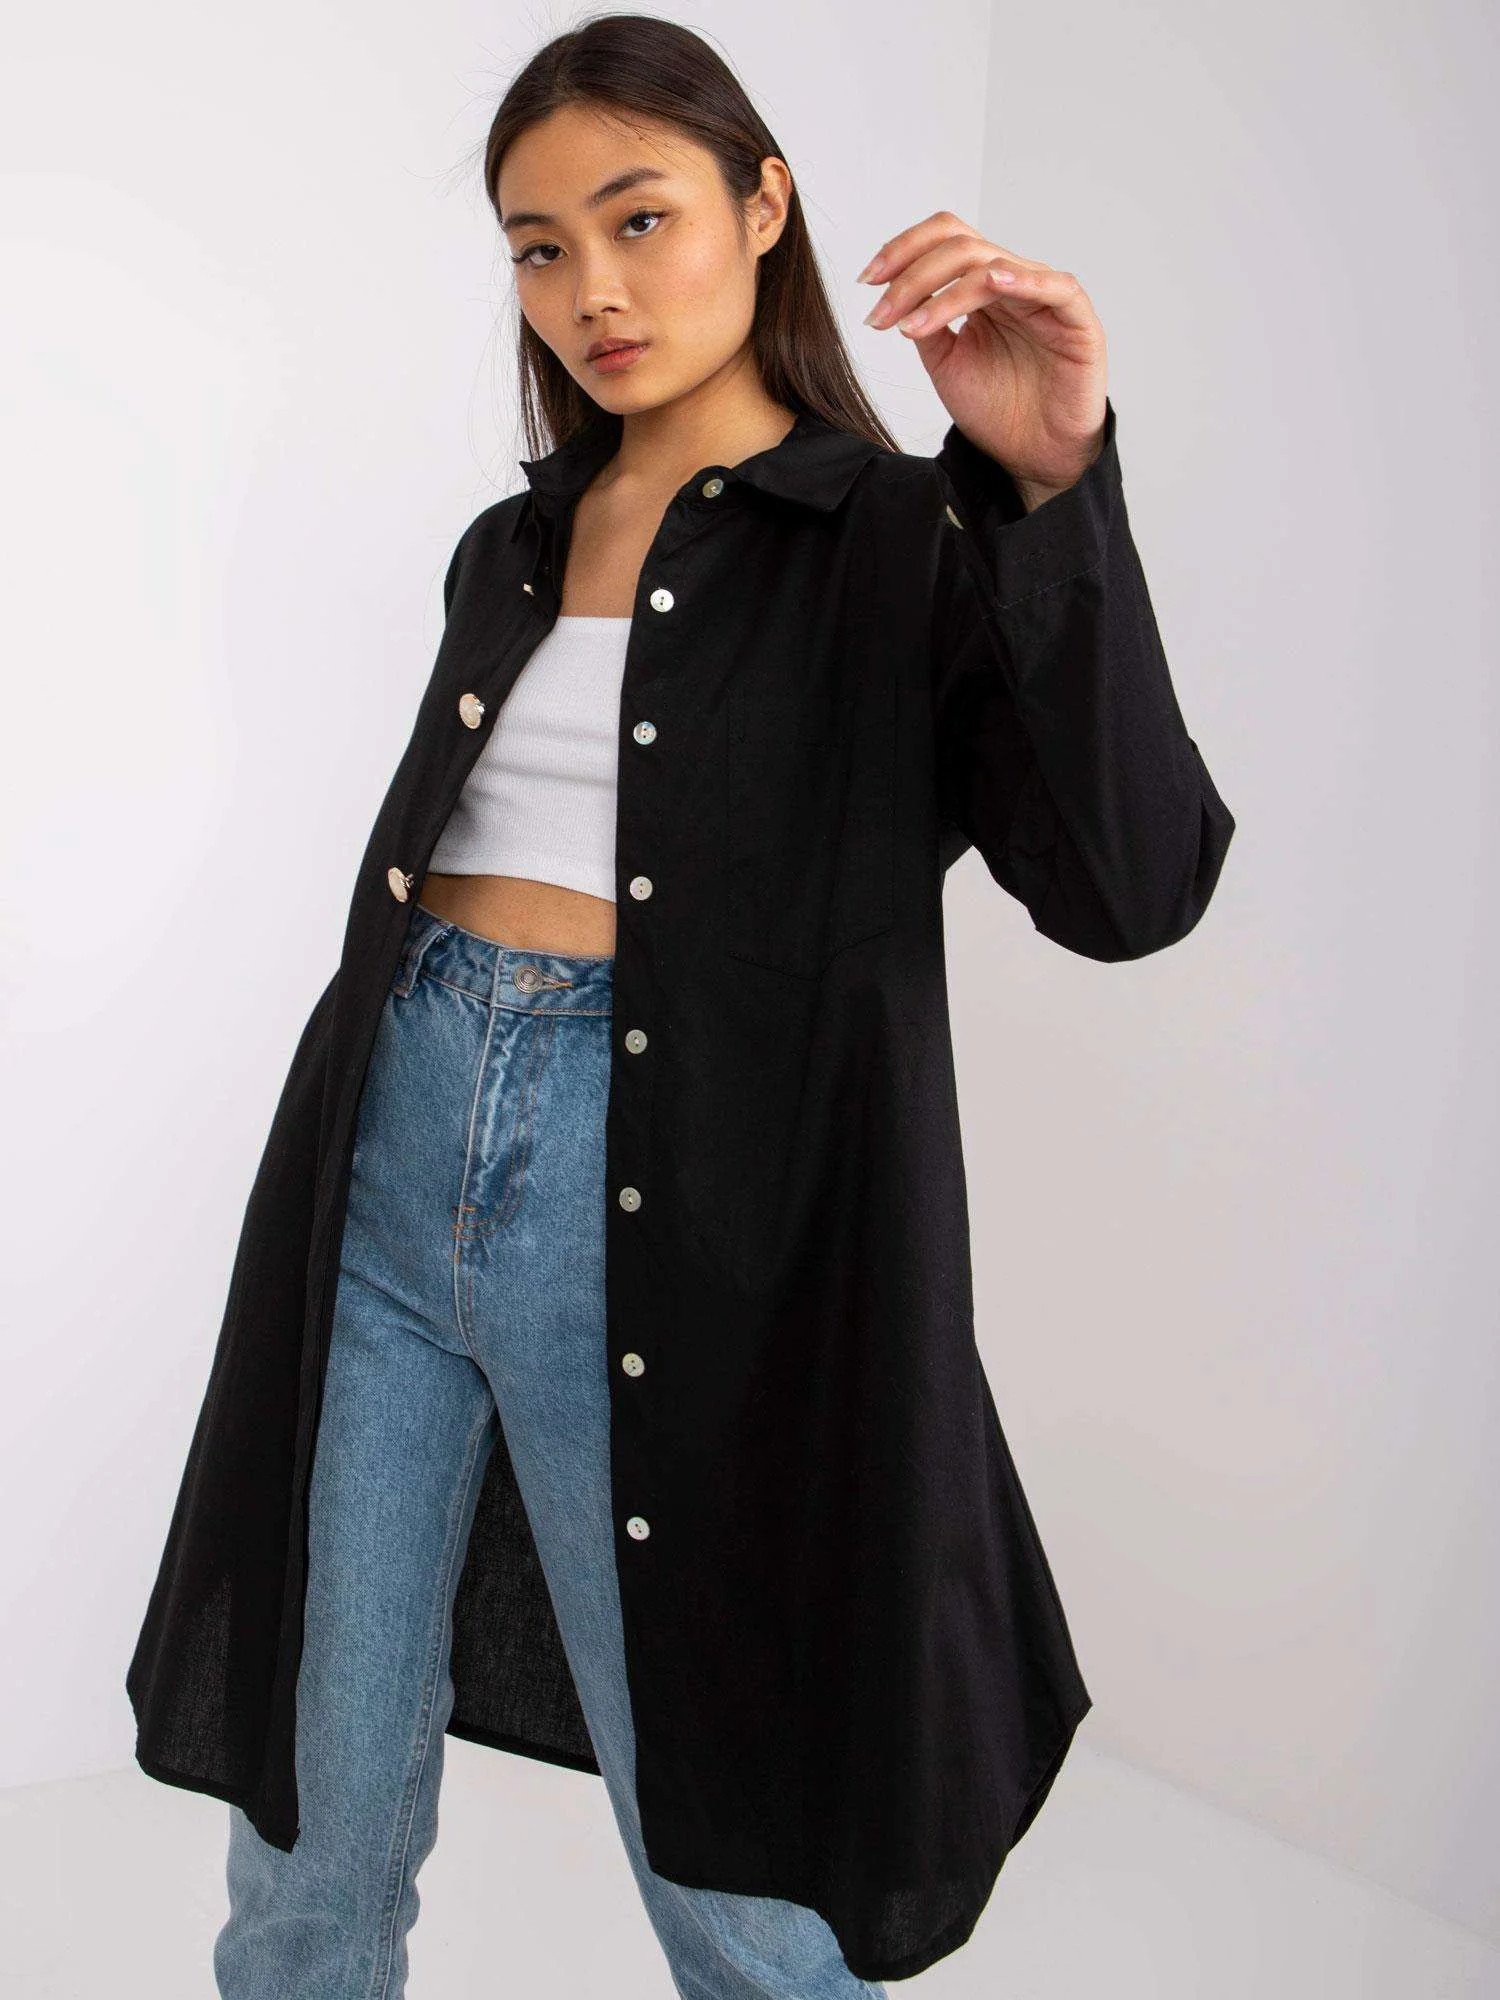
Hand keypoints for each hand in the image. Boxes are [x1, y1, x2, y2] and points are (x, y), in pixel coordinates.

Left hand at [857, 211, 1108, 499]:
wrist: (1033, 457)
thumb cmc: (997, 411)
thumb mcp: (946, 363)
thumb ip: (925, 324)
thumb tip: (893, 295)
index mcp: (982, 286)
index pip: (944, 241)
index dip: (903, 250)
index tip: (867, 280)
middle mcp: (1013, 282)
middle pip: (961, 246)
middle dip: (912, 277)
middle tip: (882, 315)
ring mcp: (1046, 297)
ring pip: (992, 265)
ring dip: (944, 292)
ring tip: (912, 326)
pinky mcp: (1077, 321)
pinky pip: (1056, 287)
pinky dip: (1024, 280)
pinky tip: (992, 283)